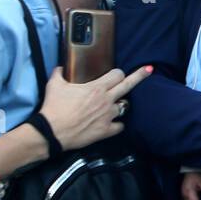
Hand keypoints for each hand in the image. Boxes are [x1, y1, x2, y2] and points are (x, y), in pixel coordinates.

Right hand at [38, 65, 152, 150]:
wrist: (51, 132)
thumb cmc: (54, 107)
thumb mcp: (54, 85)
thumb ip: (59, 74)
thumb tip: (60, 67)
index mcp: (96, 88)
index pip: (117, 74)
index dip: (117, 73)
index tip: (116, 74)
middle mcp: (106, 100)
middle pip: (128, 85)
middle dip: (140, 75)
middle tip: (149, 70)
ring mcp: (108, 116)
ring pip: (124, 107)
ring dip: (119, 106)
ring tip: (111, 107)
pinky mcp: (106, 130)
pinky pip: (120, 126)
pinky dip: (117, 124)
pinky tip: (112, 124)